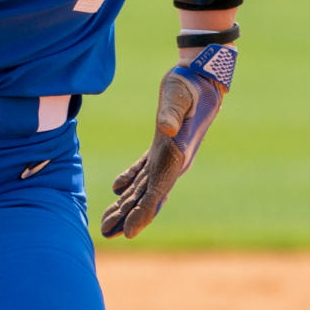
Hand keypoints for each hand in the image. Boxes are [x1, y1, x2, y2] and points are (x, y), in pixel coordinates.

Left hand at [100, 44, 236, 238]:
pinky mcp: (163, 144)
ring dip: (127, 203)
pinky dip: (130, 180)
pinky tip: (118, 188)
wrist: (203, 76)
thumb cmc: (190, 84)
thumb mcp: (180, 95)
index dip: (143, 213)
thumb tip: (165, 128)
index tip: (130, 232)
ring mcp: (168, 154)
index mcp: (177, 156)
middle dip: (128, 216)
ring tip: (108, 220)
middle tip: (106, 233)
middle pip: (148, 196)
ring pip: (145, 186)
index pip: (157, 192)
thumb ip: (172, 112)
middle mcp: (174, 161)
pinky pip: (145, 169)